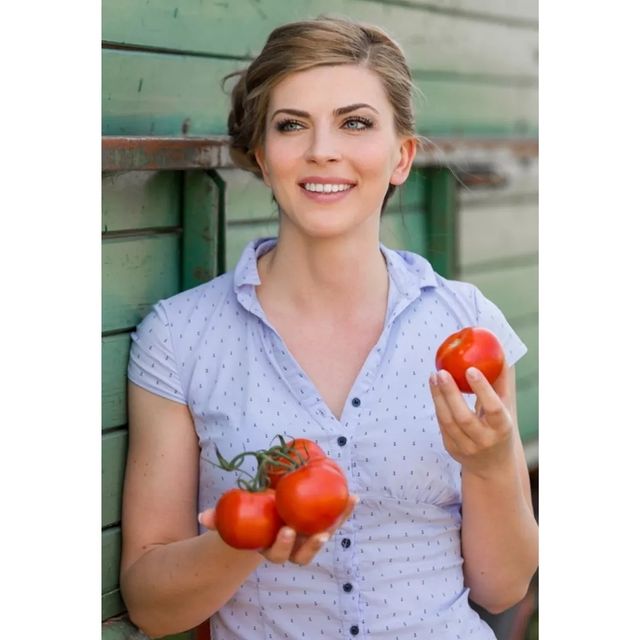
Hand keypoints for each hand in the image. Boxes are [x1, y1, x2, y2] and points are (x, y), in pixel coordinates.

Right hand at [198, 494, 358, 565]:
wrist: (268, 515)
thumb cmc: (250, 517)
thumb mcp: (235, 518)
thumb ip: (220, 518)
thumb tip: (203, 517)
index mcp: (273, 547)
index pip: (278, 553)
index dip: (283, 545)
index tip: (285, 530)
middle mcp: (294, 547)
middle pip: (304, 554)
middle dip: (311, 545)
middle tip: (316, 532)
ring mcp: (310, 537)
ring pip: (326, 536)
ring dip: (338, 523)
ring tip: (345, 506)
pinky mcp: (325, 524)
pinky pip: (337, 518)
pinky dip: (345, 509)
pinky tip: (353, 496)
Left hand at [429, 364, 515, 477]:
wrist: (493, 466)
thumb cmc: (500, 427)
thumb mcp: (506, 408)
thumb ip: (501, 383)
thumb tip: (499, 351)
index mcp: (502, 428)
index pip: (492, 408)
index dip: (482, 389)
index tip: (470, 369)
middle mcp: (484, 440)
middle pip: (463, 417)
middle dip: (450, 393)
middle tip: (441, 371)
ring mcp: (466, 447)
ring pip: (448, 422)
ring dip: (438, 397)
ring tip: (434, 376)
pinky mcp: (451, 448)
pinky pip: (442, 425)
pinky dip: (438, 405)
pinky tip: (434, 388)